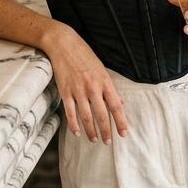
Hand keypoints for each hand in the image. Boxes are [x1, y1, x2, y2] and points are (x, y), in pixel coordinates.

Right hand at [46, 25, 126, 143]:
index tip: (123, 134)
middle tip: (108, 142)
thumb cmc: (85, 56)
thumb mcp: (102, 70)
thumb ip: (110, 89)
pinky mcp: (65, 91)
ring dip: (91, 131)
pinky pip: (70, 112)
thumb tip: (121, 103)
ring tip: (94, 140)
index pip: (116, 106)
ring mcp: (78, 90)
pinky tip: (77, 133)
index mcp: (105, 82)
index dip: (120, 122)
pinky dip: (74, 124)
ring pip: (86, 116)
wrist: (64, 45)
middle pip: (102, 115)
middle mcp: (93, 88)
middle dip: (106, 131)